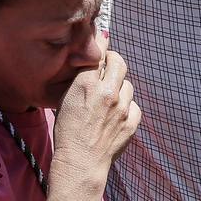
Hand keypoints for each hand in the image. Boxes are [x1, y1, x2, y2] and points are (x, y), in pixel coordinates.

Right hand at [52, 50, 140, 186]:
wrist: (80, 163)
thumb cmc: (67, 132)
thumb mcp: (65, 100)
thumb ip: (80, 79)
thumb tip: (92, 62)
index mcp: (86, 85)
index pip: (99, 53)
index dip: (101, 43)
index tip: (103, 38)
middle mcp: (107, 93)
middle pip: (119, 62)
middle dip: (114, 62)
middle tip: (107, 68)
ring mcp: (122, 108)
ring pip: (128, 85)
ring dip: (120, 88)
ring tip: (109, 99)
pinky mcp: (132, 122)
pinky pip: (134, 106)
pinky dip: (127, 108)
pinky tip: (116, 115)